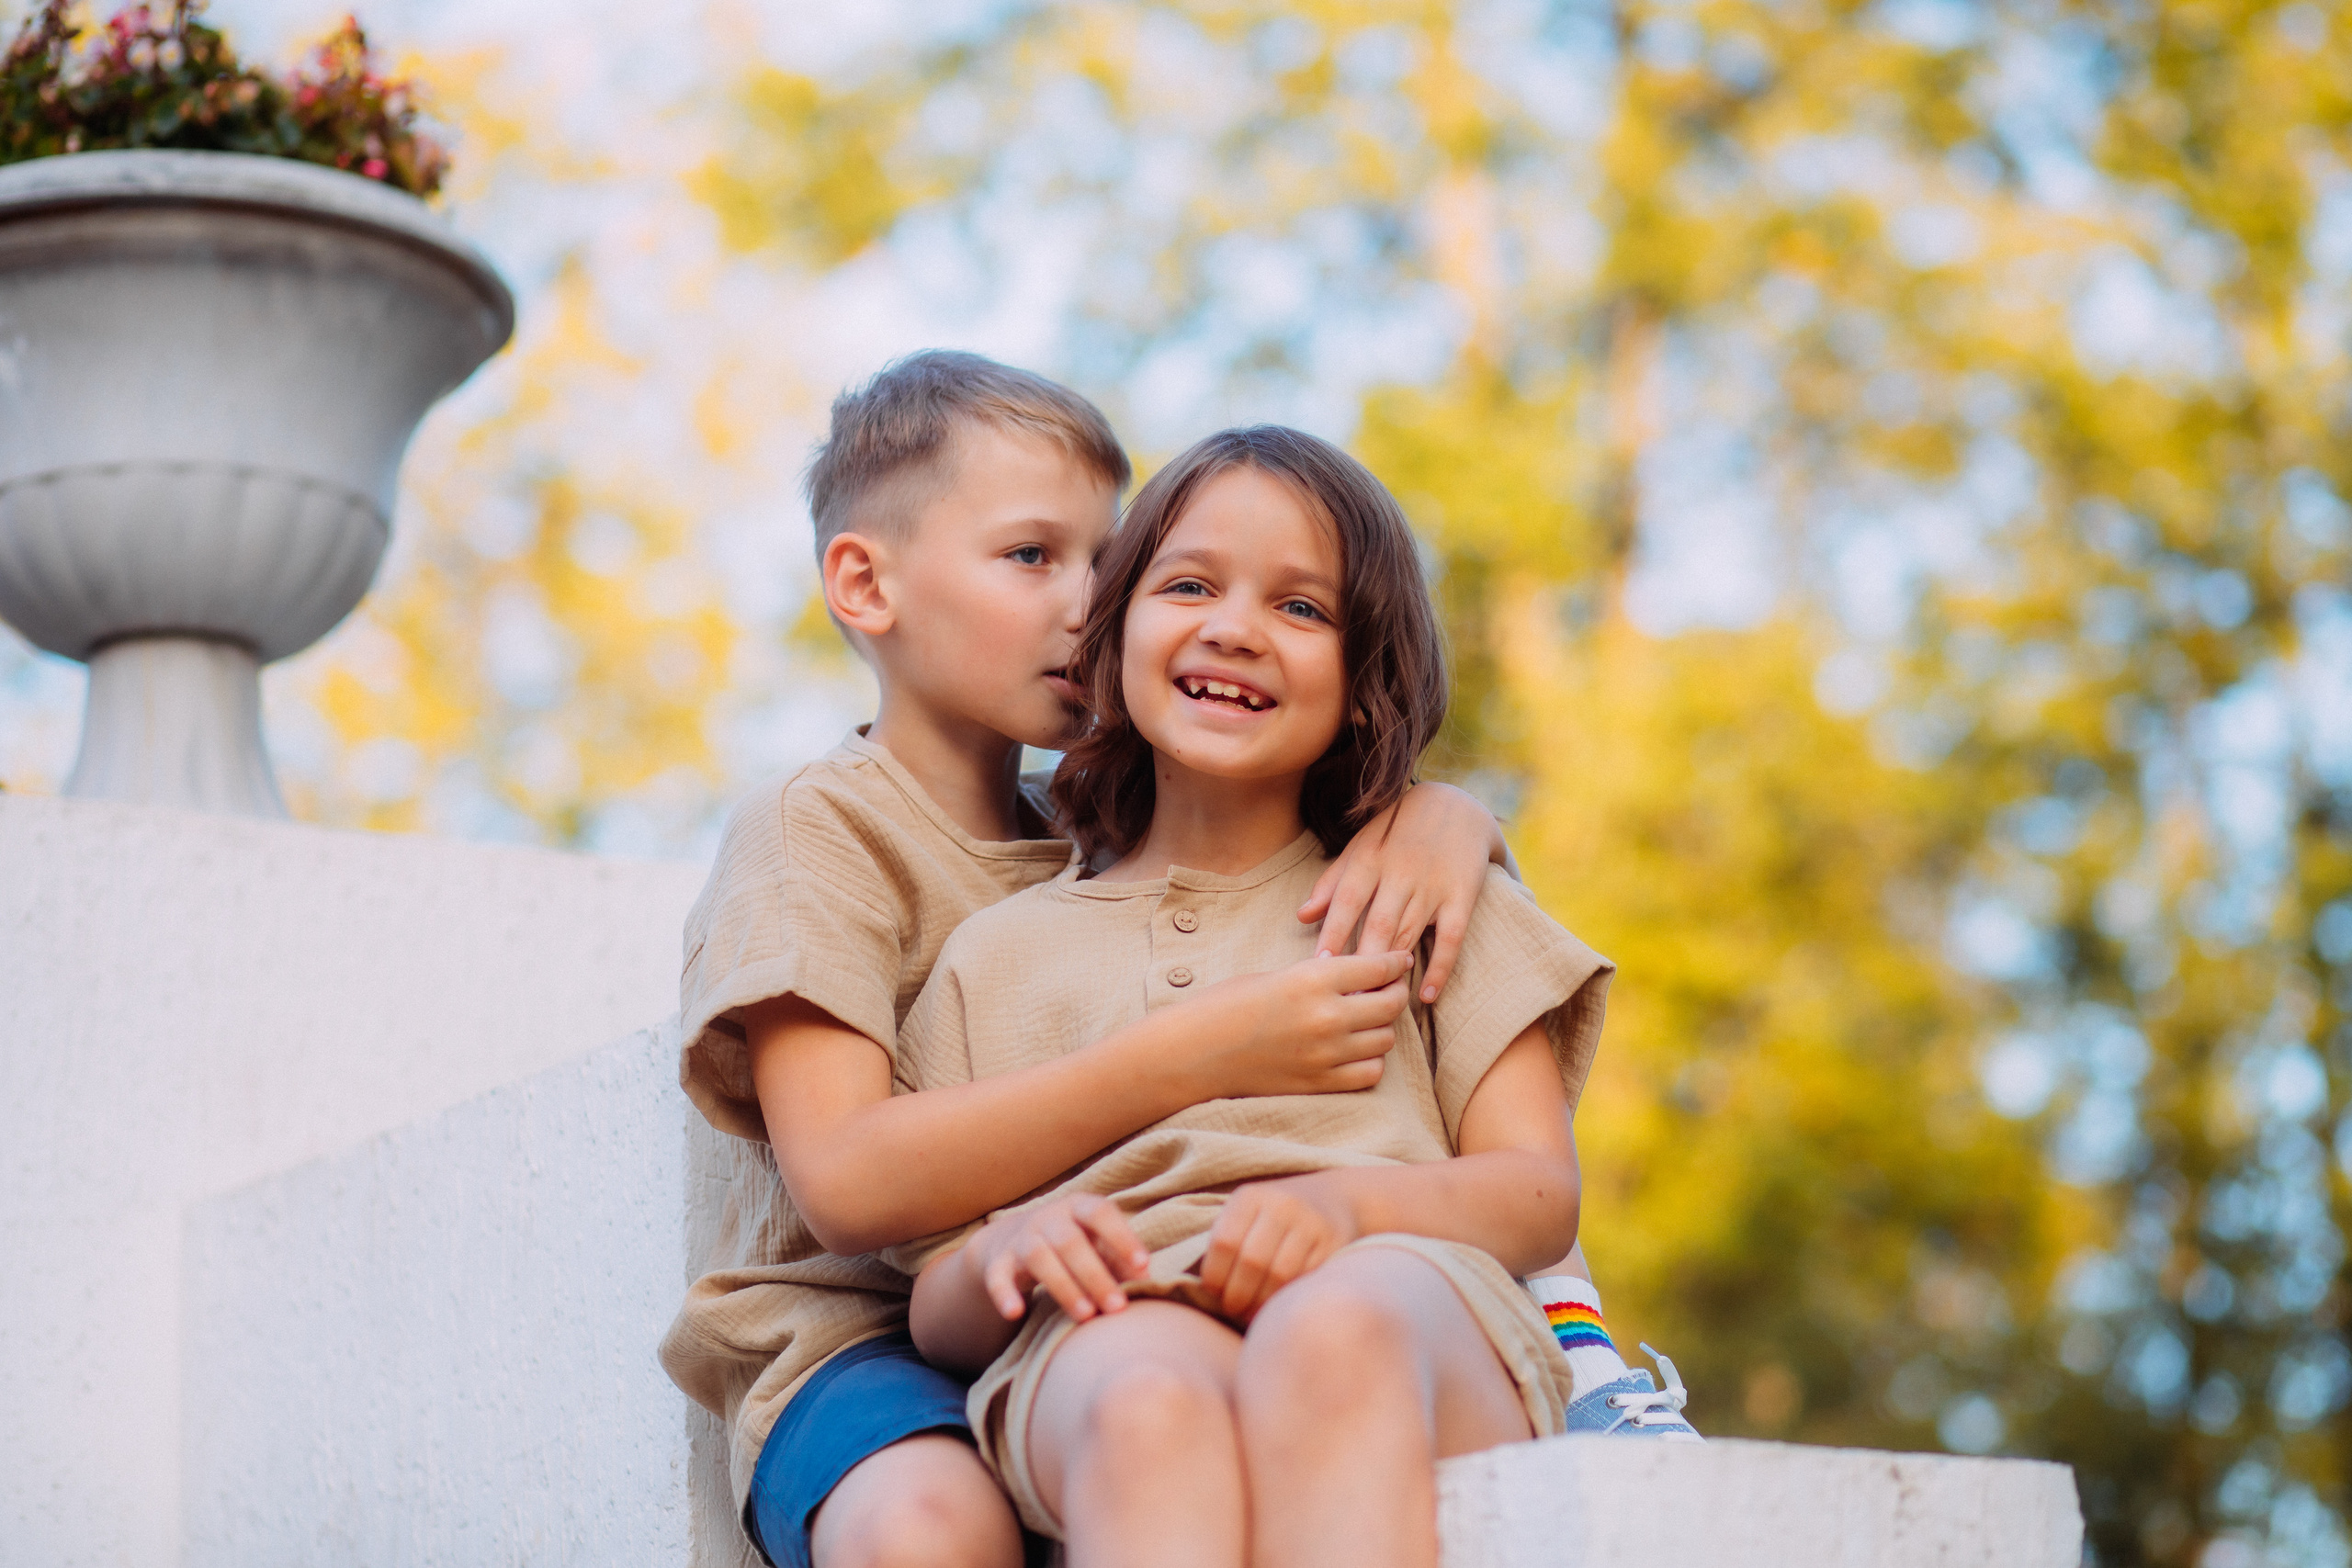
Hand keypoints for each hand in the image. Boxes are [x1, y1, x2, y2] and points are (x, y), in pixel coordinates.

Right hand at [967, 1194, 1149, 1324]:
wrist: (1010, 1239)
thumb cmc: (1072, 1243)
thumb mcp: (1096, 1242)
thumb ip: (1120, 1258)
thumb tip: (1146, 1281)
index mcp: (1078, 1207)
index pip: (1100, 1213)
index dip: (1121, 1237)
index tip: (1142, 1266)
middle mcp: (1048, 1218)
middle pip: (1070, 1241)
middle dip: (1095, 1275)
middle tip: (1117, 1307)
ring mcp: (1020, 1239)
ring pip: (1039, 1258)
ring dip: (1064, 1287)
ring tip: (1085, 1315)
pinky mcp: (997, 1263)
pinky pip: (998, 1277)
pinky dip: (1004, 1294)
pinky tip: (1015, 1313)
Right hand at [1179, 951, 1411, 1099]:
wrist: (1193, 1054)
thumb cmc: (1224, 1007)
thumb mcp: (1274, 977)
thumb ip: (1316, 977)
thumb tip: (1351, 977)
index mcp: (1311, 980)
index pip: (1377, 968)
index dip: (1395, 962)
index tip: (1400, 960)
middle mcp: (1326, 1017)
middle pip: (1389, 1005)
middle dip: (1394, 993)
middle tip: (1390, 989)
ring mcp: (1325, 1054)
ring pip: (1384, 1040)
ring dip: (1381, 1028)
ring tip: (1369, 1021)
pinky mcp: (1319, 1083)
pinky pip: (1369, 1073)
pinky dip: (1370, 1061)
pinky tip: (1357, 1051)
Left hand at [1197, 1172, 1361, 1322]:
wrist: (1332, 1198)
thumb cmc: (1273, 1218)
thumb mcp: (1246, 1215)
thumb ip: (1227, 1242)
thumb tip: (1208, 1291)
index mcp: (1250, 1197)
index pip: (1224, 1242)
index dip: (1215, 1276)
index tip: (1214, 1294)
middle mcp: (1281, 1205)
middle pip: (1252, 1261)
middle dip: (1237, 1296)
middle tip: (1233, 1310)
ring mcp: (1310, 1222)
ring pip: (1280, 1275)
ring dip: (1261, 1303)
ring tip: (1251, 1313)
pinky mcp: (1334, 1242)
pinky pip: (1305, 1279)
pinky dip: (1287, 1298)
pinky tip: (1275, 1306)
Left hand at [1298, 781, 1505, 1003]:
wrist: (1458, 805)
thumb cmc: (1398, 832)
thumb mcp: (1362, 845)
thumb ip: (1332, 881)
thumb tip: (1301, 916)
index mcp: (1371, 858)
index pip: (1347, 901)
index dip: (1333, 934)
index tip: (1319, 967)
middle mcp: (1401, 872)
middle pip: (1378, 923)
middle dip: (1361, 961)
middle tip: (1345, 997)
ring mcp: (1433, 885)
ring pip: (1409, 932)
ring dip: (1392, 968)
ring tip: (1374, 1001)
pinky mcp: (1462, 895)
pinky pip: (1451, 937)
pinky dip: (1440, 967)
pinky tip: (1425, 995)